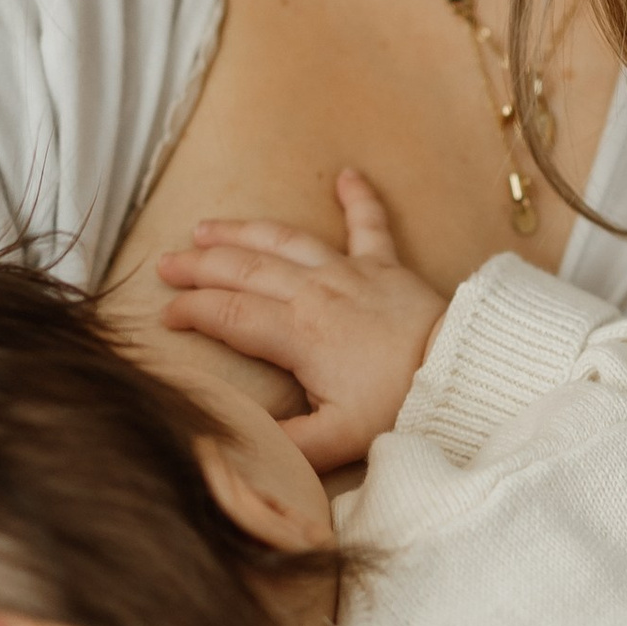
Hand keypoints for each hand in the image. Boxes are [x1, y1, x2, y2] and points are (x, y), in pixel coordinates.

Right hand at [156, 171, 447, 471]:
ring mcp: (349, 271)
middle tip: (166, 264)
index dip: (192, 312)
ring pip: (283, 241)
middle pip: (242, 270)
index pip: (227, 314)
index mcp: (296, 333)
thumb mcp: (334, 440)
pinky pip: (369, 222)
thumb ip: (281, 446)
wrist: (461, 373)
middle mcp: (314, 292)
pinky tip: (346, 175)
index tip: (166, 315)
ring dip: (243, 231)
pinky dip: (357, 197)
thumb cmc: (399, 406)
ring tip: (208, 227)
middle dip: (198, 266)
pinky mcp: (385, 264)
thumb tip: (232, 450)